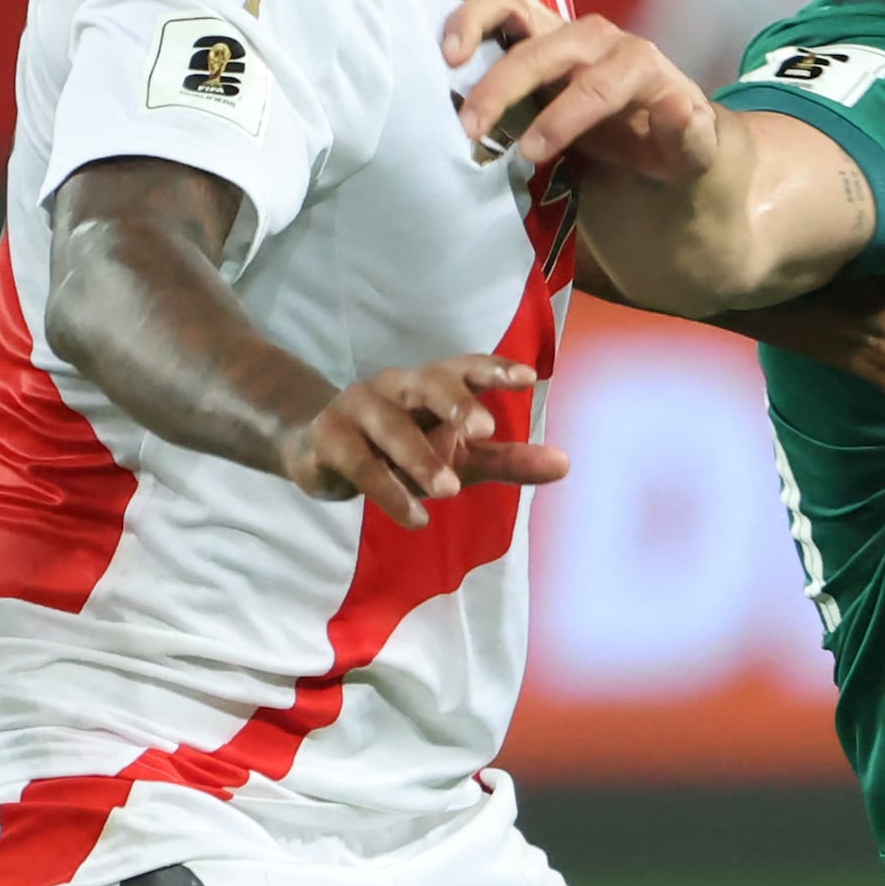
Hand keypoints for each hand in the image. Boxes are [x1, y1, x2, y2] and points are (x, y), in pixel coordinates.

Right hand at [283, 352, 566, 527]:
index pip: (464, 368)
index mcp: (430, 383)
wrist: (319, 450)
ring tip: (449, 490)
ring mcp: (357, 408)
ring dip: (420, 457)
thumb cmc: (402, 448)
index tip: (527, 376)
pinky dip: (387, 490)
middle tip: (485, 431)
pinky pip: (359, 462)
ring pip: (391, 426)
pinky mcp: (328, 438)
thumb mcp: (459, 456)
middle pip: (428, 383)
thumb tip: (566, 464)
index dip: (493, 369)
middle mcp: (395, 386)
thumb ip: (508, 459)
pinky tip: (415, 517)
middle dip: (456, 403)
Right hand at [443, 0, 714, 192]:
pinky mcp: (541, 28)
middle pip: (545, 49)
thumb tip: (676, 106)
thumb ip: (689, 134)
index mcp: (639, 64)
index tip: (528, 152)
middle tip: (470, 126)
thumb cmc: (672, 142)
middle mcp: (598, 37)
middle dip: (504, 85)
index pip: (596, 88)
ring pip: (518, 6)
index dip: (561, 118)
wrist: (663, 123)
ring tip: (449, 59)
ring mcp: (565, 27)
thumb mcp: (694, 151)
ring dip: (478, 26)